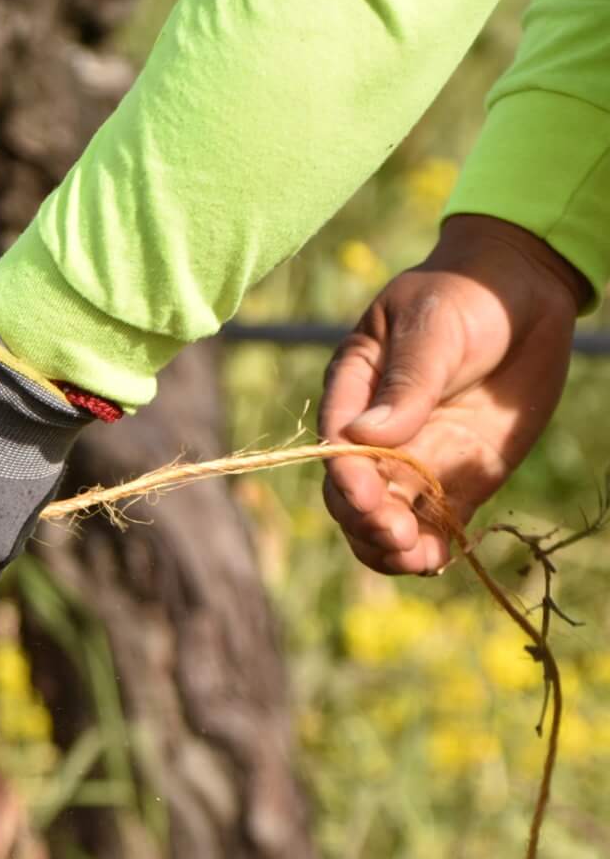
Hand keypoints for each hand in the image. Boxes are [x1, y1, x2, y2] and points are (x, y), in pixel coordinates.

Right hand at [321, 214, 584, 574]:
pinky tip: (435, 561)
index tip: (369, 497)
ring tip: (415, 557)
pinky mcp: (453, 481)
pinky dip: (429, 549)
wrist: (522, 296)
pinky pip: (432, 525)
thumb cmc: (465, 297)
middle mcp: (374, 437)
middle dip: (368, 519)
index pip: (337, 445)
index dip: (348, 476)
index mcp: (353, 393)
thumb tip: (365, 436)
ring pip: (383, 520)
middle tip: (397, 532)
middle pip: (352, 494)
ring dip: (390, 546)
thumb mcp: (433, 328)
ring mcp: (413, 462)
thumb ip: (407, 383)